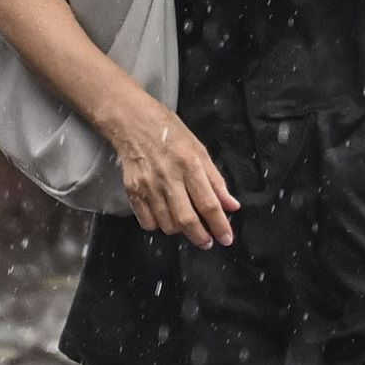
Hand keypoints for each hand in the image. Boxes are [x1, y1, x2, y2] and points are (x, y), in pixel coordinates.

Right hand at [101, 95, 240, 246]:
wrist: (133, 122)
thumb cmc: (171, 133)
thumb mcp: (199, 150)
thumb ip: (216, 180)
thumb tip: (232, 205)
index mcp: (190, 165)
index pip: (208, 203)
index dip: (219, 225)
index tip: (227, 238)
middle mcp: (168, 178)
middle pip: (186, 219)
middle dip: (200, 236)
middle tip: (208, 241)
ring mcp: (148, 186)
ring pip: (167, 224)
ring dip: (180, 231)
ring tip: (187, 225)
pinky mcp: (132, 191)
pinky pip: (147, 221)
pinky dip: (159, 225)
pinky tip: (166, 217)